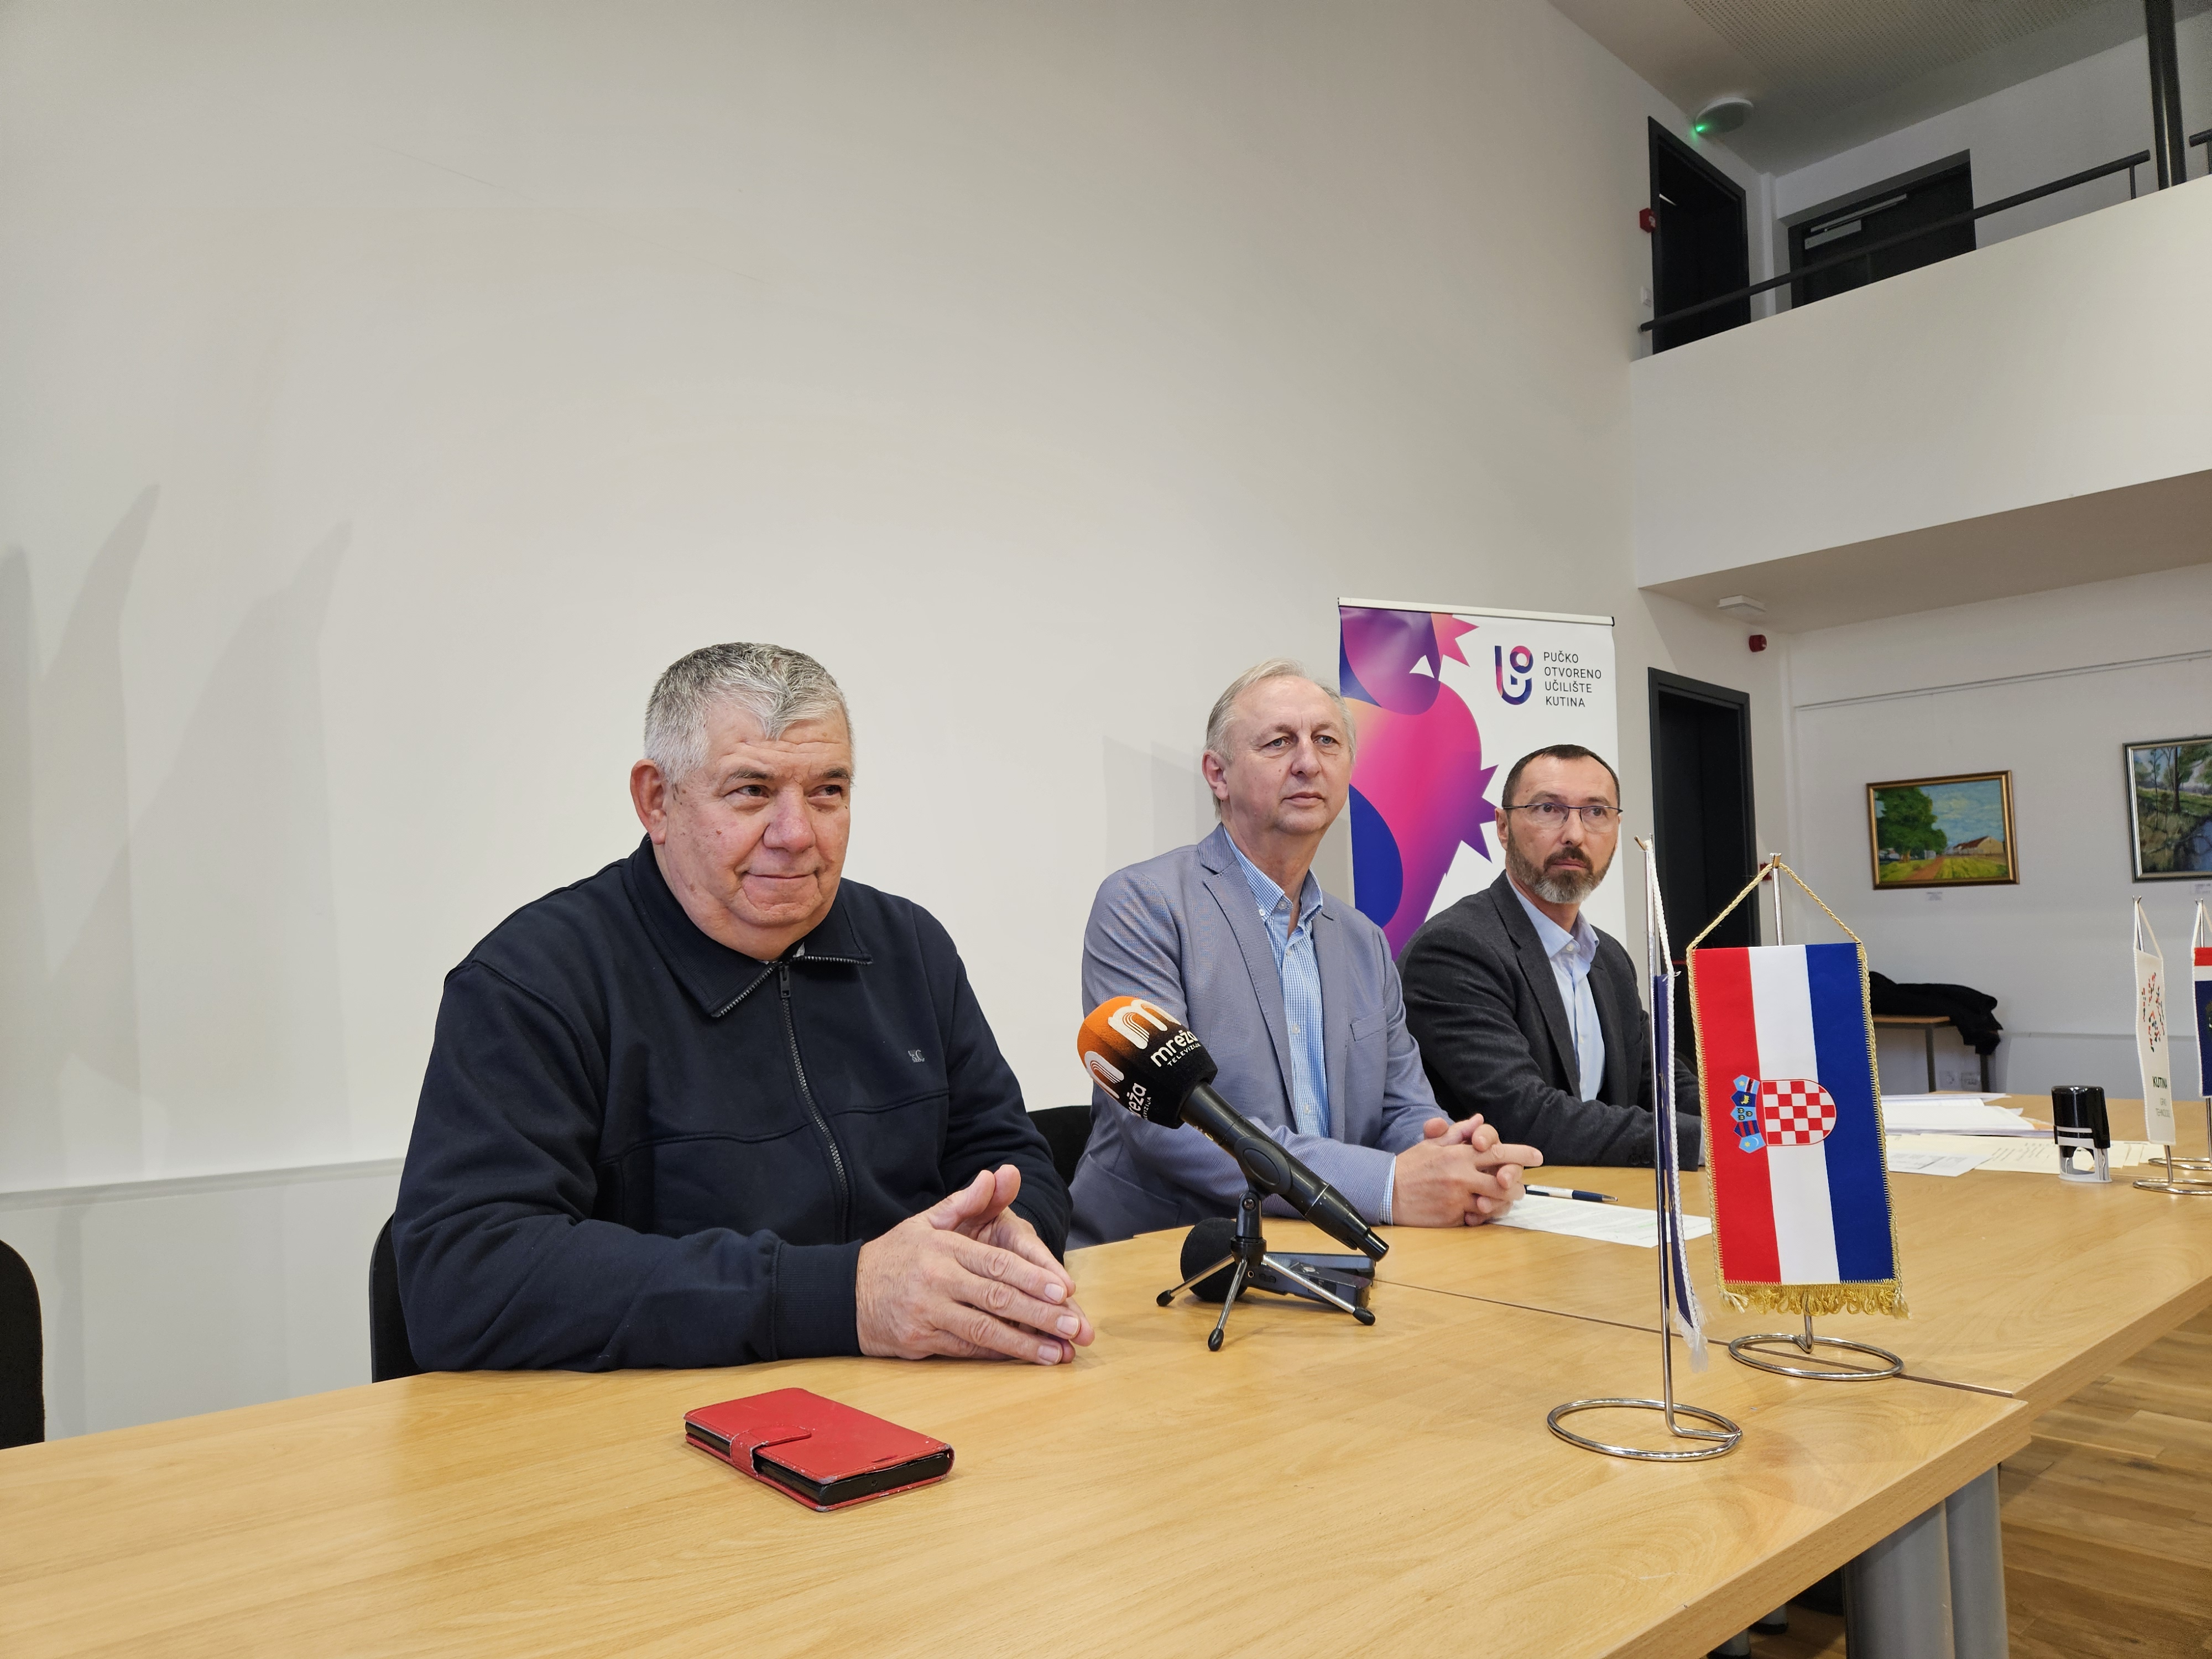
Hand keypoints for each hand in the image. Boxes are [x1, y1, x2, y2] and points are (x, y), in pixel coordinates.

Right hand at [855, 1166, 1095, 1364]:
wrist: (848, 1292)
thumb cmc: (897, 1254)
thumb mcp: (928, 1220)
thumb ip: (968, 1201)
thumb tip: (998, 1174)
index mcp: (944, 1248)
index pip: (996, 1263)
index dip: (1032, 1278)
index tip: (1064, 1290)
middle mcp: (937, 1281)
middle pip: (997, 1299)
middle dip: (1040, 1314)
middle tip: (1074, 1326)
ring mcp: (928, 1313)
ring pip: (984, 1331)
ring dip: (1024, 1344)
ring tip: (1057, 1353)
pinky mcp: (920, 1341)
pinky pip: (966, 1349)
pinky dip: (997, 1354)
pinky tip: (1023, 1357)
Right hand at [1391, 1116, 1542, 1226]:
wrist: (1386, 1191)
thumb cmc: (1411, 1165)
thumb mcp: (1432, 1143)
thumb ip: (1458, 1132)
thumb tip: (1479, 1120)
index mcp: (1459, 1155)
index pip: (1498, 1152)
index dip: (1521, 1154)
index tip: (1538, 1156)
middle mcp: (1462, 1176)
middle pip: (1504, 1182)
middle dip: (1517, 1184)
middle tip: (1517, 1186)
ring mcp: (1458, 1199)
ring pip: (1495, 1204)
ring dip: (1502, 1203)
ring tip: (1501, 1200)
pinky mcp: (1452, 1218)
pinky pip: (1477, 1220)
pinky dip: (1481, 1216)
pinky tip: (1478, 1211)